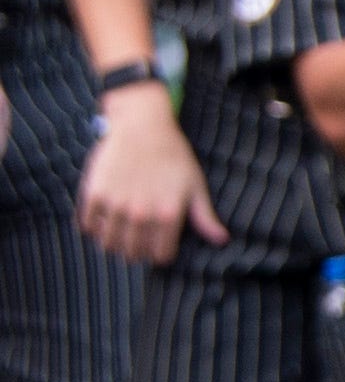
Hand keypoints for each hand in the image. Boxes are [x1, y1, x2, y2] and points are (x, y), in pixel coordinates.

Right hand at [75, 82, 225, 263]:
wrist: (143, 125)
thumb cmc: (174, 155)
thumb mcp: (195, 185)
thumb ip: (205, 216)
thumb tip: (221, 240)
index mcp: (168, 215)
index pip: (160, 255)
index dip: (159, 255)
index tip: (157, 248)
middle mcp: (141, 213)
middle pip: (132, 253)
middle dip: (135, 253)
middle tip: (135, 243)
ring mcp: (115, 204)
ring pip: (107, 244)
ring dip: (112, 244)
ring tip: (117, 235)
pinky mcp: (94, 193)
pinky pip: (86, 225)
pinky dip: (91, 228)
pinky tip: (101, 221)